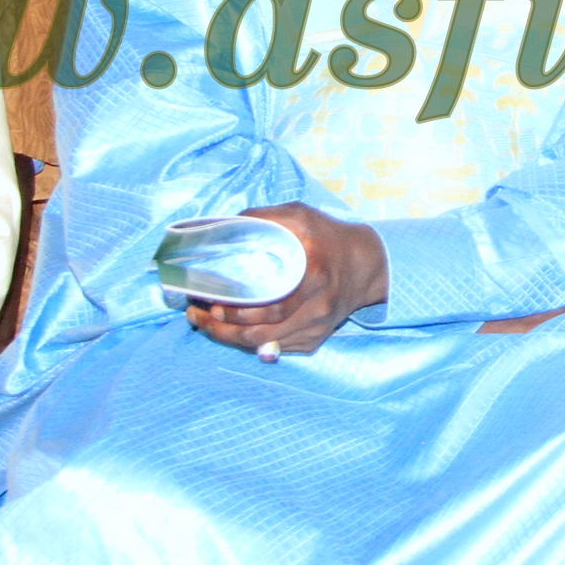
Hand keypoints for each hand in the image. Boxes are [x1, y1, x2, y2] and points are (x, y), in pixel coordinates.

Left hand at [185, 202, 388, 357]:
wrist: (367, 265)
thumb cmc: (328, 237)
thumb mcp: (300, 215)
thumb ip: (263, 218)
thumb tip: (222, 227)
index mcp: (312, 269)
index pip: (268, 303)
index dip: (235, 310)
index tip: (209, 302)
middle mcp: (317, 303)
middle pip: (260, 331)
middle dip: (221, 328)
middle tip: (197, 316)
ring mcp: (317, 326)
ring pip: (265, 345)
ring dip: (229, 339)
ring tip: (206, 325)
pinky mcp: (316, 338)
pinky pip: (277, 349)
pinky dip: (250, 344)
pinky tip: (231, 332)